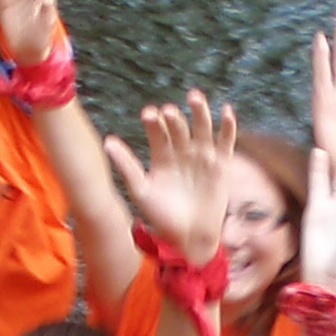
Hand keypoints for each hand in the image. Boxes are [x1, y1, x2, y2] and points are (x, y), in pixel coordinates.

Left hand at [104, 91, 232, 266]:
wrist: (188, 238)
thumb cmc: (162, 217)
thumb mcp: (141, 190)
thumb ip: (127, 165)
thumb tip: (107, 141)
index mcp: (161, 156)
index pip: (157, 132)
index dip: (154, 123)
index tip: (149, 114)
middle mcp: (182, 152)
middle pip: (179, 128)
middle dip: (174, 119)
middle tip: (168, 112)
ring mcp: (202, 157)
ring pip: (202, 128)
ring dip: (199, 112)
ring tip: (194, 97)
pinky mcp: (221, 164)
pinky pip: (226, 141)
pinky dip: (228, 126)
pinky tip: (226, 110)